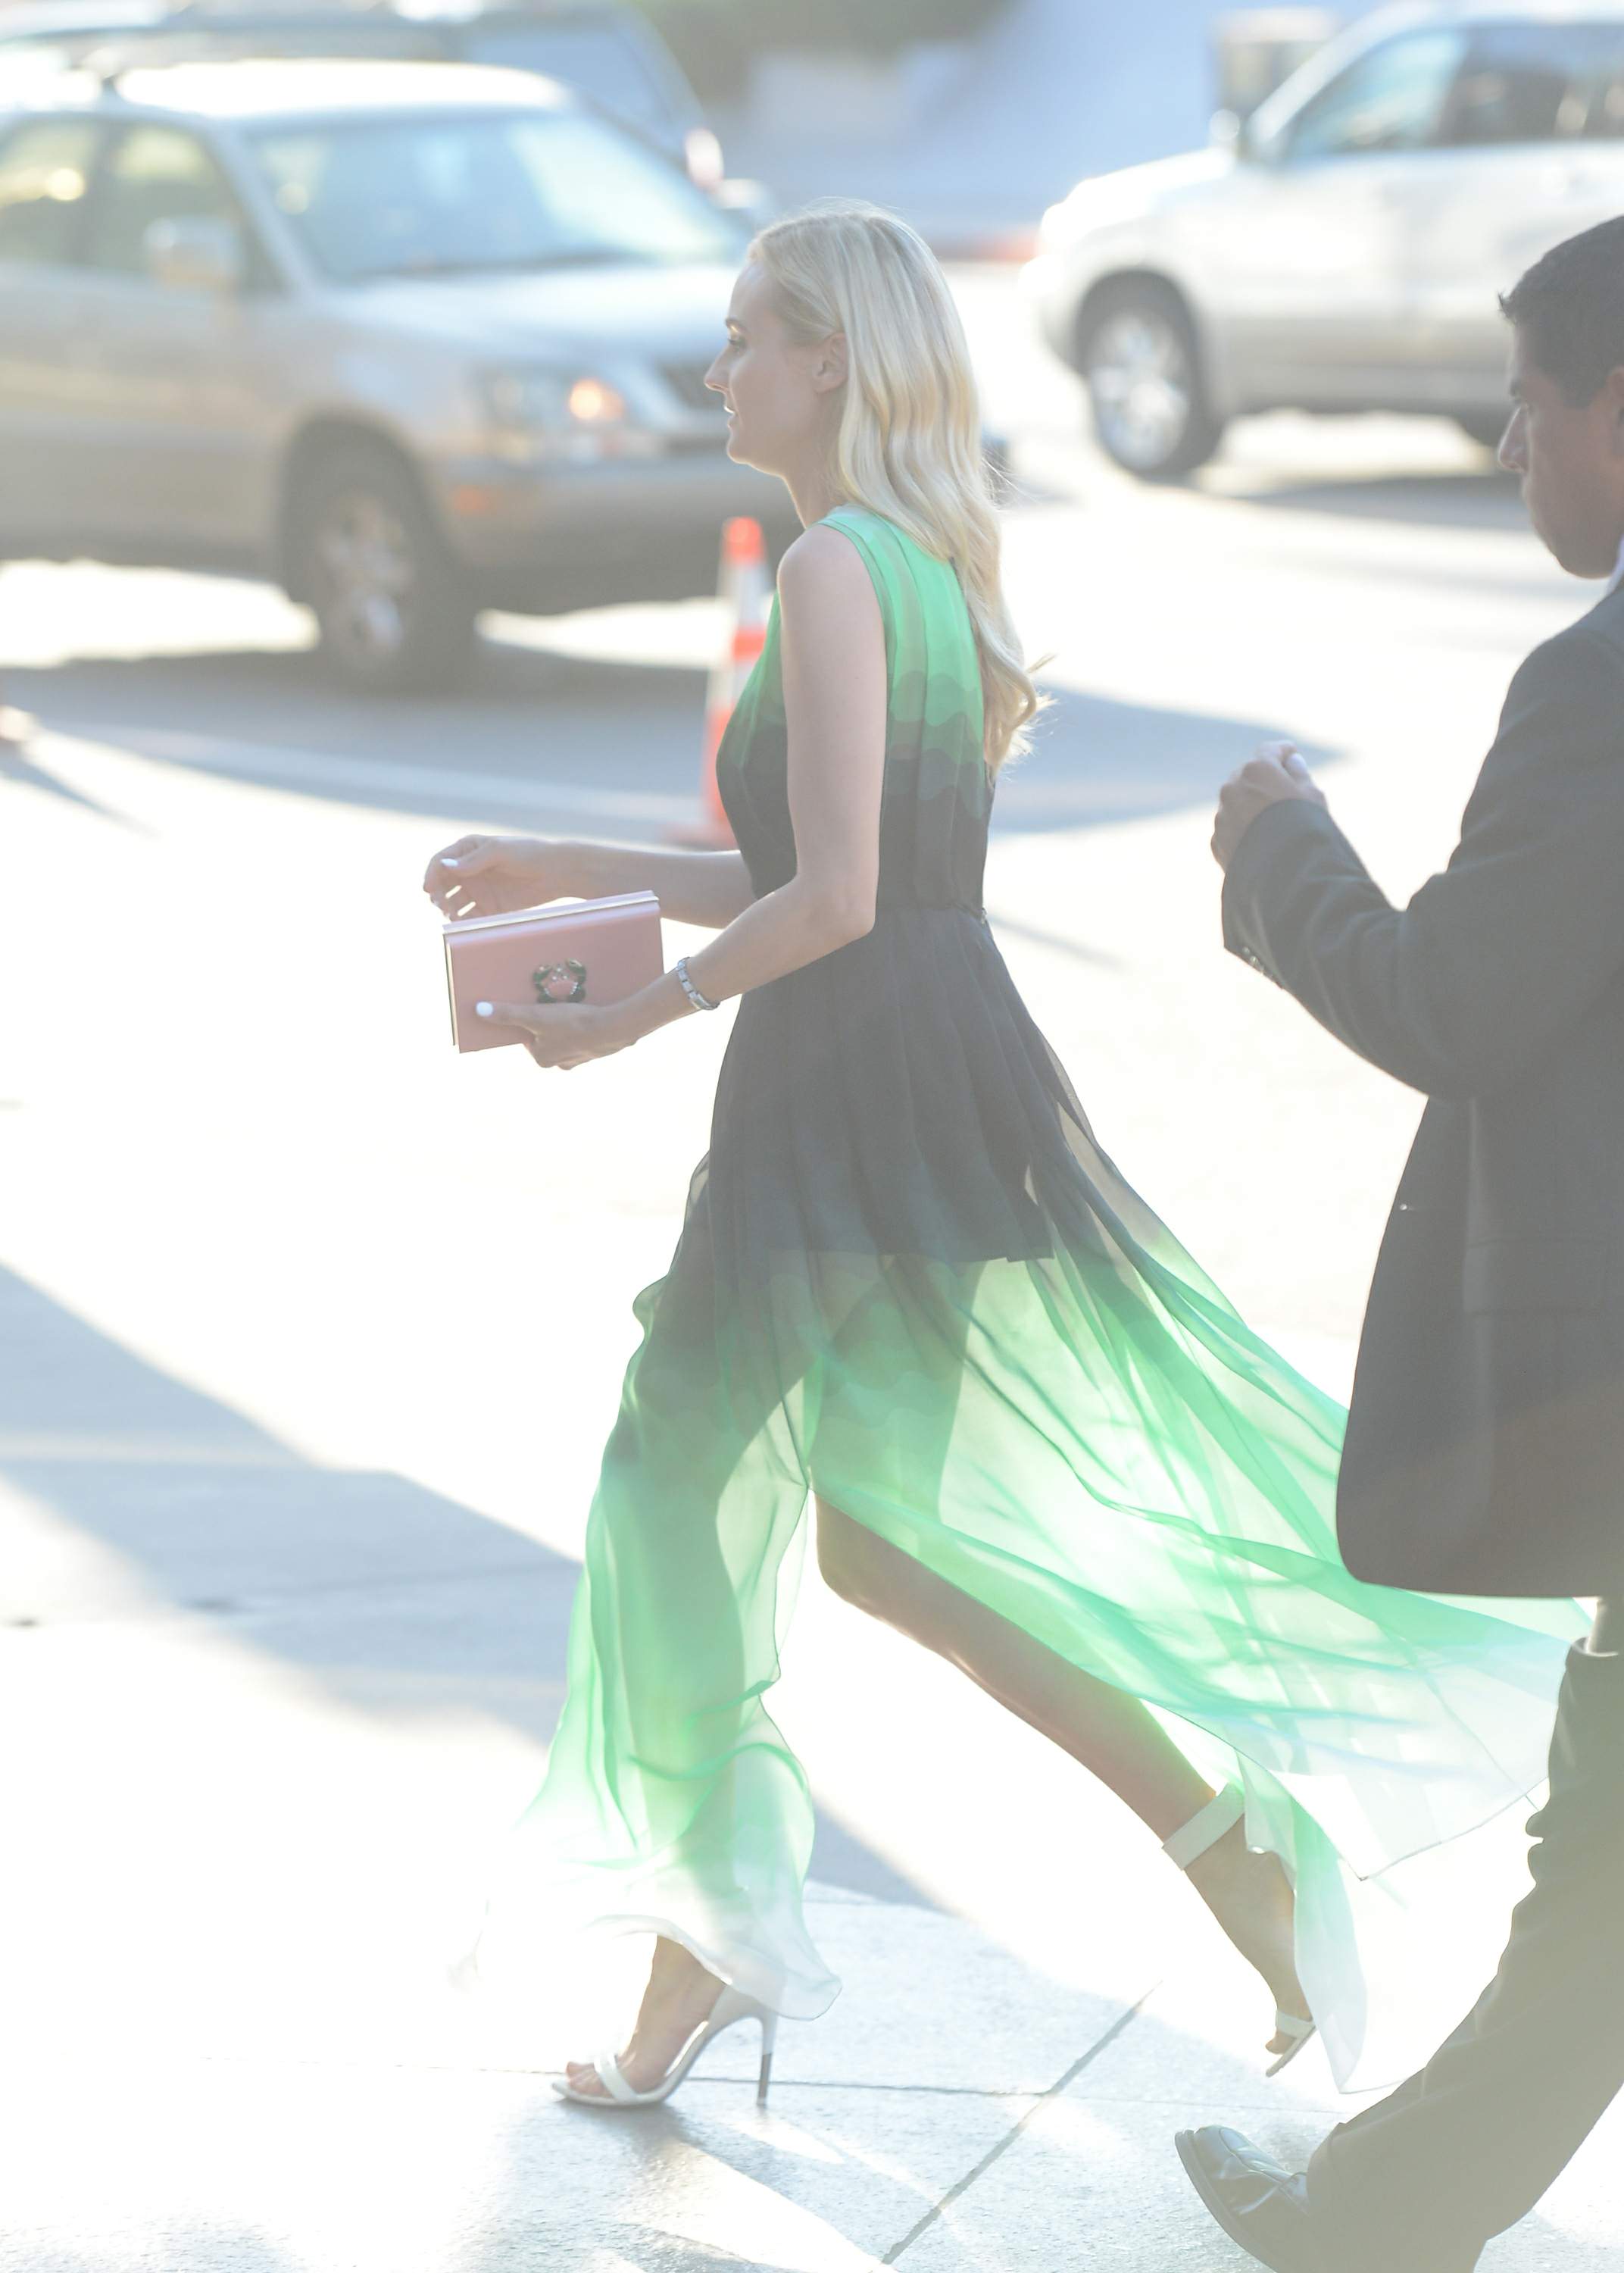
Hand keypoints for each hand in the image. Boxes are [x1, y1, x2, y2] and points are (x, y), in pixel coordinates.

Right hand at [423, 834, 572, 918]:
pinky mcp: (490, 907)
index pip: (441, 863)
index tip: (429, 889)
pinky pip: (470, 916)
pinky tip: (465, 924)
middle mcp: (470, 871)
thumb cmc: (529, 853)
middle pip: (443, 885)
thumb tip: (445, 867)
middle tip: (442, 906)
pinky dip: (464, 921)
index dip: (432, 875)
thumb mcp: (500, 851)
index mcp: (468, 851)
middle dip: (438, 895)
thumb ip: (474, 860)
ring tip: (454, 917)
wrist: (557, 872)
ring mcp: (479, 890)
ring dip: (449, 910)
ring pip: (454, 903)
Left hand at [475, 996, 638, 1071]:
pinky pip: (585, 1036)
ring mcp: (580, 1058)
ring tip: (573, 1006)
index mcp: (542, 1059)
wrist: (614, 1028)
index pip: (529, 1035)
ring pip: (566, 1035)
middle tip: (556, 1003)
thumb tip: (478, 1011)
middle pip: (547, 1035)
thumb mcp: (535, 1015)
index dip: (531, 1019)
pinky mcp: (597, 1051)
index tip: (537, 1006)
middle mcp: (559, 1063)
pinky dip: (585, 1026)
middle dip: (550, 1020)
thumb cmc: (571, 1023)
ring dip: (567, 1022)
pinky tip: (590, 1013)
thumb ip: (507, 1014)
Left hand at [1212, 742, 1326, 870]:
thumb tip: (1292, 762)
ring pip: (1236, 803)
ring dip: (1250, 805)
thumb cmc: (1305, 829)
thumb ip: (1300, 775)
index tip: (1292, 753)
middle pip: (1248, 775)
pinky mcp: (1216, 840)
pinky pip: (1230, 827)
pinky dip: (1241, 829)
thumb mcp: (1312, 797)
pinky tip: (1259, 841)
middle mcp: (1232, 787)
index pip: (1270, 751)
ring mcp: (1221, 815)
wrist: (1285, 875)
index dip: (1284, 751)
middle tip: (1282, 787)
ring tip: (1271, 821)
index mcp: (1257, 769)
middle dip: (1264, 779)